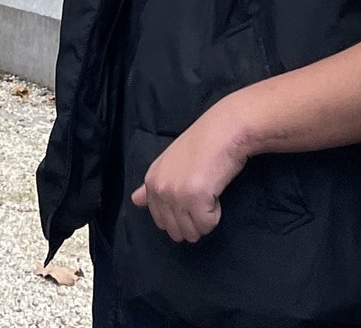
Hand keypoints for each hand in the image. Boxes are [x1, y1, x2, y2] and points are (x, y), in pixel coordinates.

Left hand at [131, 100, 251, 241]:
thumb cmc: (203, 143)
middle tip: (202, 195)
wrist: (225, 128)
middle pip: (176, 232)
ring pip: (192, 232)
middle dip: (192, 221)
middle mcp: (160, 189)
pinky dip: (215, 214)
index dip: (180, 215)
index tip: (191, 195)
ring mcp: (177, 195)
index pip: (160, 221)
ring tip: (209, 191)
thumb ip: (152, 185)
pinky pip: (207, 225)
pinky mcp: (196, 199)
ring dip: (204, 219)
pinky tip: (215, 192)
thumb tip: (135, 200)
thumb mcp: (170, 161)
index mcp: (152, 181)